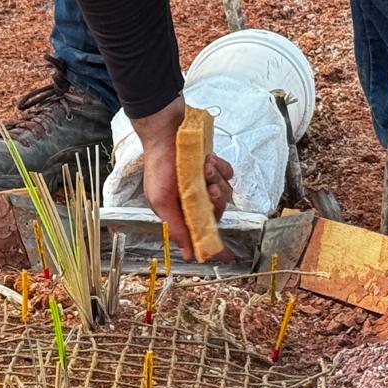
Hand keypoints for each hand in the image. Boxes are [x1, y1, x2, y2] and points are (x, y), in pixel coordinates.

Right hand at [130, 96, 234, 259]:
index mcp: (179, 212)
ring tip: (205, 167)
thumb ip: (178, 228)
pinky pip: (228, 175)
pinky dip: (221, 168)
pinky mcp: (212, 167)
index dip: (214, 246)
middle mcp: (192, 200)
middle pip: (217, 214)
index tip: (227, 256)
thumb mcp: (163, 201)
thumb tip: (188, 255)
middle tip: (208, 188)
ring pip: (225, 193)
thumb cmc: (159, 165)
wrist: (166, 130)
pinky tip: (208, 159)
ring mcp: (204, 183)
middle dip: (215, 201)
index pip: (200, 234)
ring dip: (217, 180)